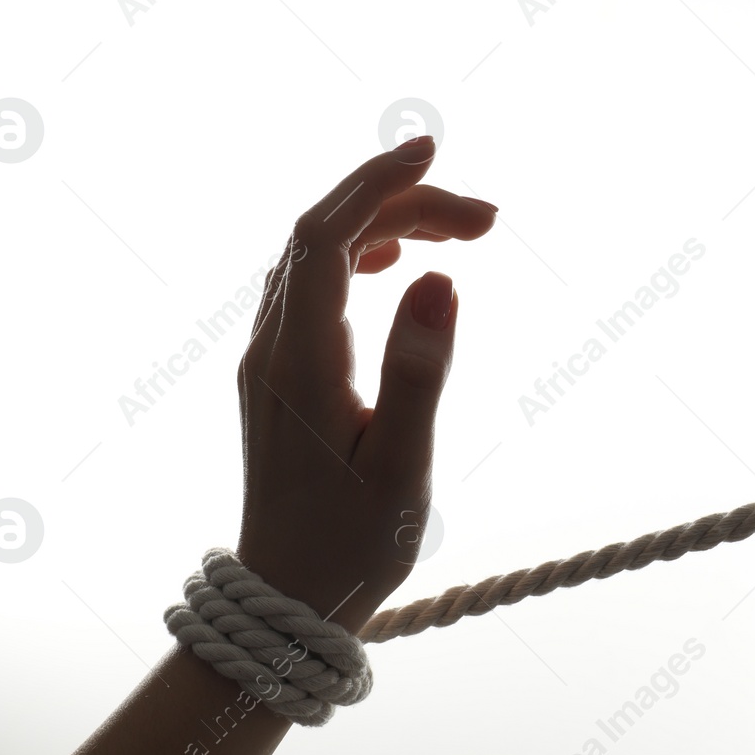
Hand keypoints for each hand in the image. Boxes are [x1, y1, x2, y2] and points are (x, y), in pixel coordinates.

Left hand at [234, 136, 496, 632]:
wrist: (283, 602)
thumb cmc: (351, 546)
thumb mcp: (401, 466)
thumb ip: (419, 370)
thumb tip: (442, 280)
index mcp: (299, 361)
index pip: (325, 236)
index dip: (376, 183)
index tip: (435, 151)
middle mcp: (271, 348)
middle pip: (322, 236)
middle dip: (402, 205)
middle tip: (486, 219)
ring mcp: (268, 362)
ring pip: (315, 258)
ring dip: (383, 229)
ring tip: (459, 235)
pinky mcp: (277, 378)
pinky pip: (309, 289)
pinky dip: (355, 257)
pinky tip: (394, 266)